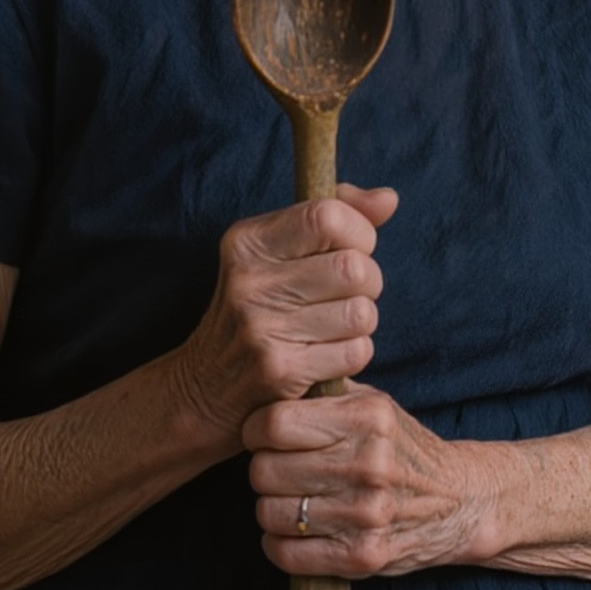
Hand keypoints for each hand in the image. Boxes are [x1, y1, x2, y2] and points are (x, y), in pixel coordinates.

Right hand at [171, 183, 396, 447]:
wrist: (201, 390)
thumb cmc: (258, 309)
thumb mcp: (277, 253)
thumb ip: (336, 215)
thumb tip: (389, 199)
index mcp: (247, 242)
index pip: (328, 215)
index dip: (358, 234)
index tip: (349, 250)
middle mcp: (248, 281)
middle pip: (354, 267)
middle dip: (367, 283)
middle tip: (346, 297)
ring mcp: (260, 327)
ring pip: (361, 312)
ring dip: (361, 323)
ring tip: (334, 327)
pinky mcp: (278, 371)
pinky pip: (356, 351)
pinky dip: (353, 354)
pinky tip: (326, 357)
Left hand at [247, 380, 486, 577]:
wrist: (458, 501)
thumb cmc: (402, 447)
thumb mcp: (376, 404)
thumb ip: (328, 392)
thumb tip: (274, 378)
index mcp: (369, 419)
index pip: (276, 423)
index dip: (257, 428)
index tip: (264, 434)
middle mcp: (368, 465)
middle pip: (265, 470)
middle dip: (263, 469)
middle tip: (278, 468)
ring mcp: (366, 515)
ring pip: (270, 514)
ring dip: (272, 507)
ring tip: (292, 498)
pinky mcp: (362, 556)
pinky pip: (287, 554)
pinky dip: (280, 543)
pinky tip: (297, 530)